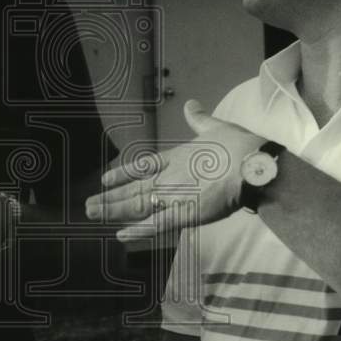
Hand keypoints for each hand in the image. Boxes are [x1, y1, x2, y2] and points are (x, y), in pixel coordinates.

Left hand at [85, 99, 263, 241]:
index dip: (122, 174)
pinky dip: (138, 232)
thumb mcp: (215, 127)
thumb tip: (191, 104)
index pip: (142, 167)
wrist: (252, 164)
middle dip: (110, 198)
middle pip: (134, 190)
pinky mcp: (186, 214)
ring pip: (138, 206)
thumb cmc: (238, 146)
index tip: (104, 180)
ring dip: (114, 211)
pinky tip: (121, 236)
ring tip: (93, 215)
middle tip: (88, 206)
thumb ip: (199, 119)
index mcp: (176, 158)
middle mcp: (170, 177)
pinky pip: (157, 226)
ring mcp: (175, 196)